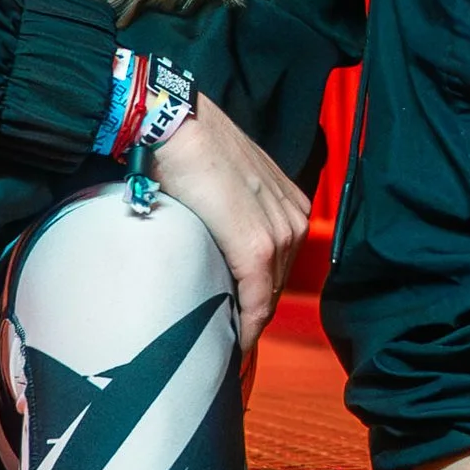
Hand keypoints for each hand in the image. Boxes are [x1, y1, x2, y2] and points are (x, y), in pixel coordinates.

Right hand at [151, 95, 310, 351]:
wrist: (175, 126)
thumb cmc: (190, 150)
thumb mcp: (227, 182)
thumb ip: (235, 211)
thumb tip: (217, 236)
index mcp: (290, 204)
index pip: (279, 264)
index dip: (262, 295)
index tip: (245, 321)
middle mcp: (294, 219)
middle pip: (275, 281)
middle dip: (255, 310)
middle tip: (230, 336)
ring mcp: (279, 233)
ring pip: (267, 293)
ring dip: (248, 319)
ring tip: (226, 341)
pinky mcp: (257, 247)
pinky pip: (257, 298)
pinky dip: (247, 325)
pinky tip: (235, 342)